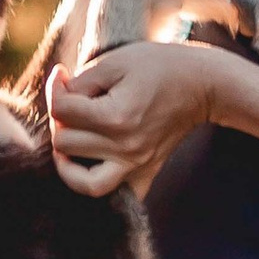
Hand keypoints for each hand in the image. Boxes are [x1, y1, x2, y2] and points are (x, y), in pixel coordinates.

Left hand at [46, 38, 221, 195]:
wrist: (202, 84)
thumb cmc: (159, 67)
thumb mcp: (115, 62)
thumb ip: (80, 82)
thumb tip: (58, 97)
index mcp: (116, 117)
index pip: (62, 111)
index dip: (55, 88)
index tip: (63, 75)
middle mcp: (125, 147)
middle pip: (65, 143)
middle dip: (60, 119)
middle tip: (70, 102)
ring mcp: (136, 164)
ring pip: (78, 178)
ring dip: (66, 156)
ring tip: (70, 137)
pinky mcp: (146, 172)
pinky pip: (115, 196)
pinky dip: (95, 186)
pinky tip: (88, 167)